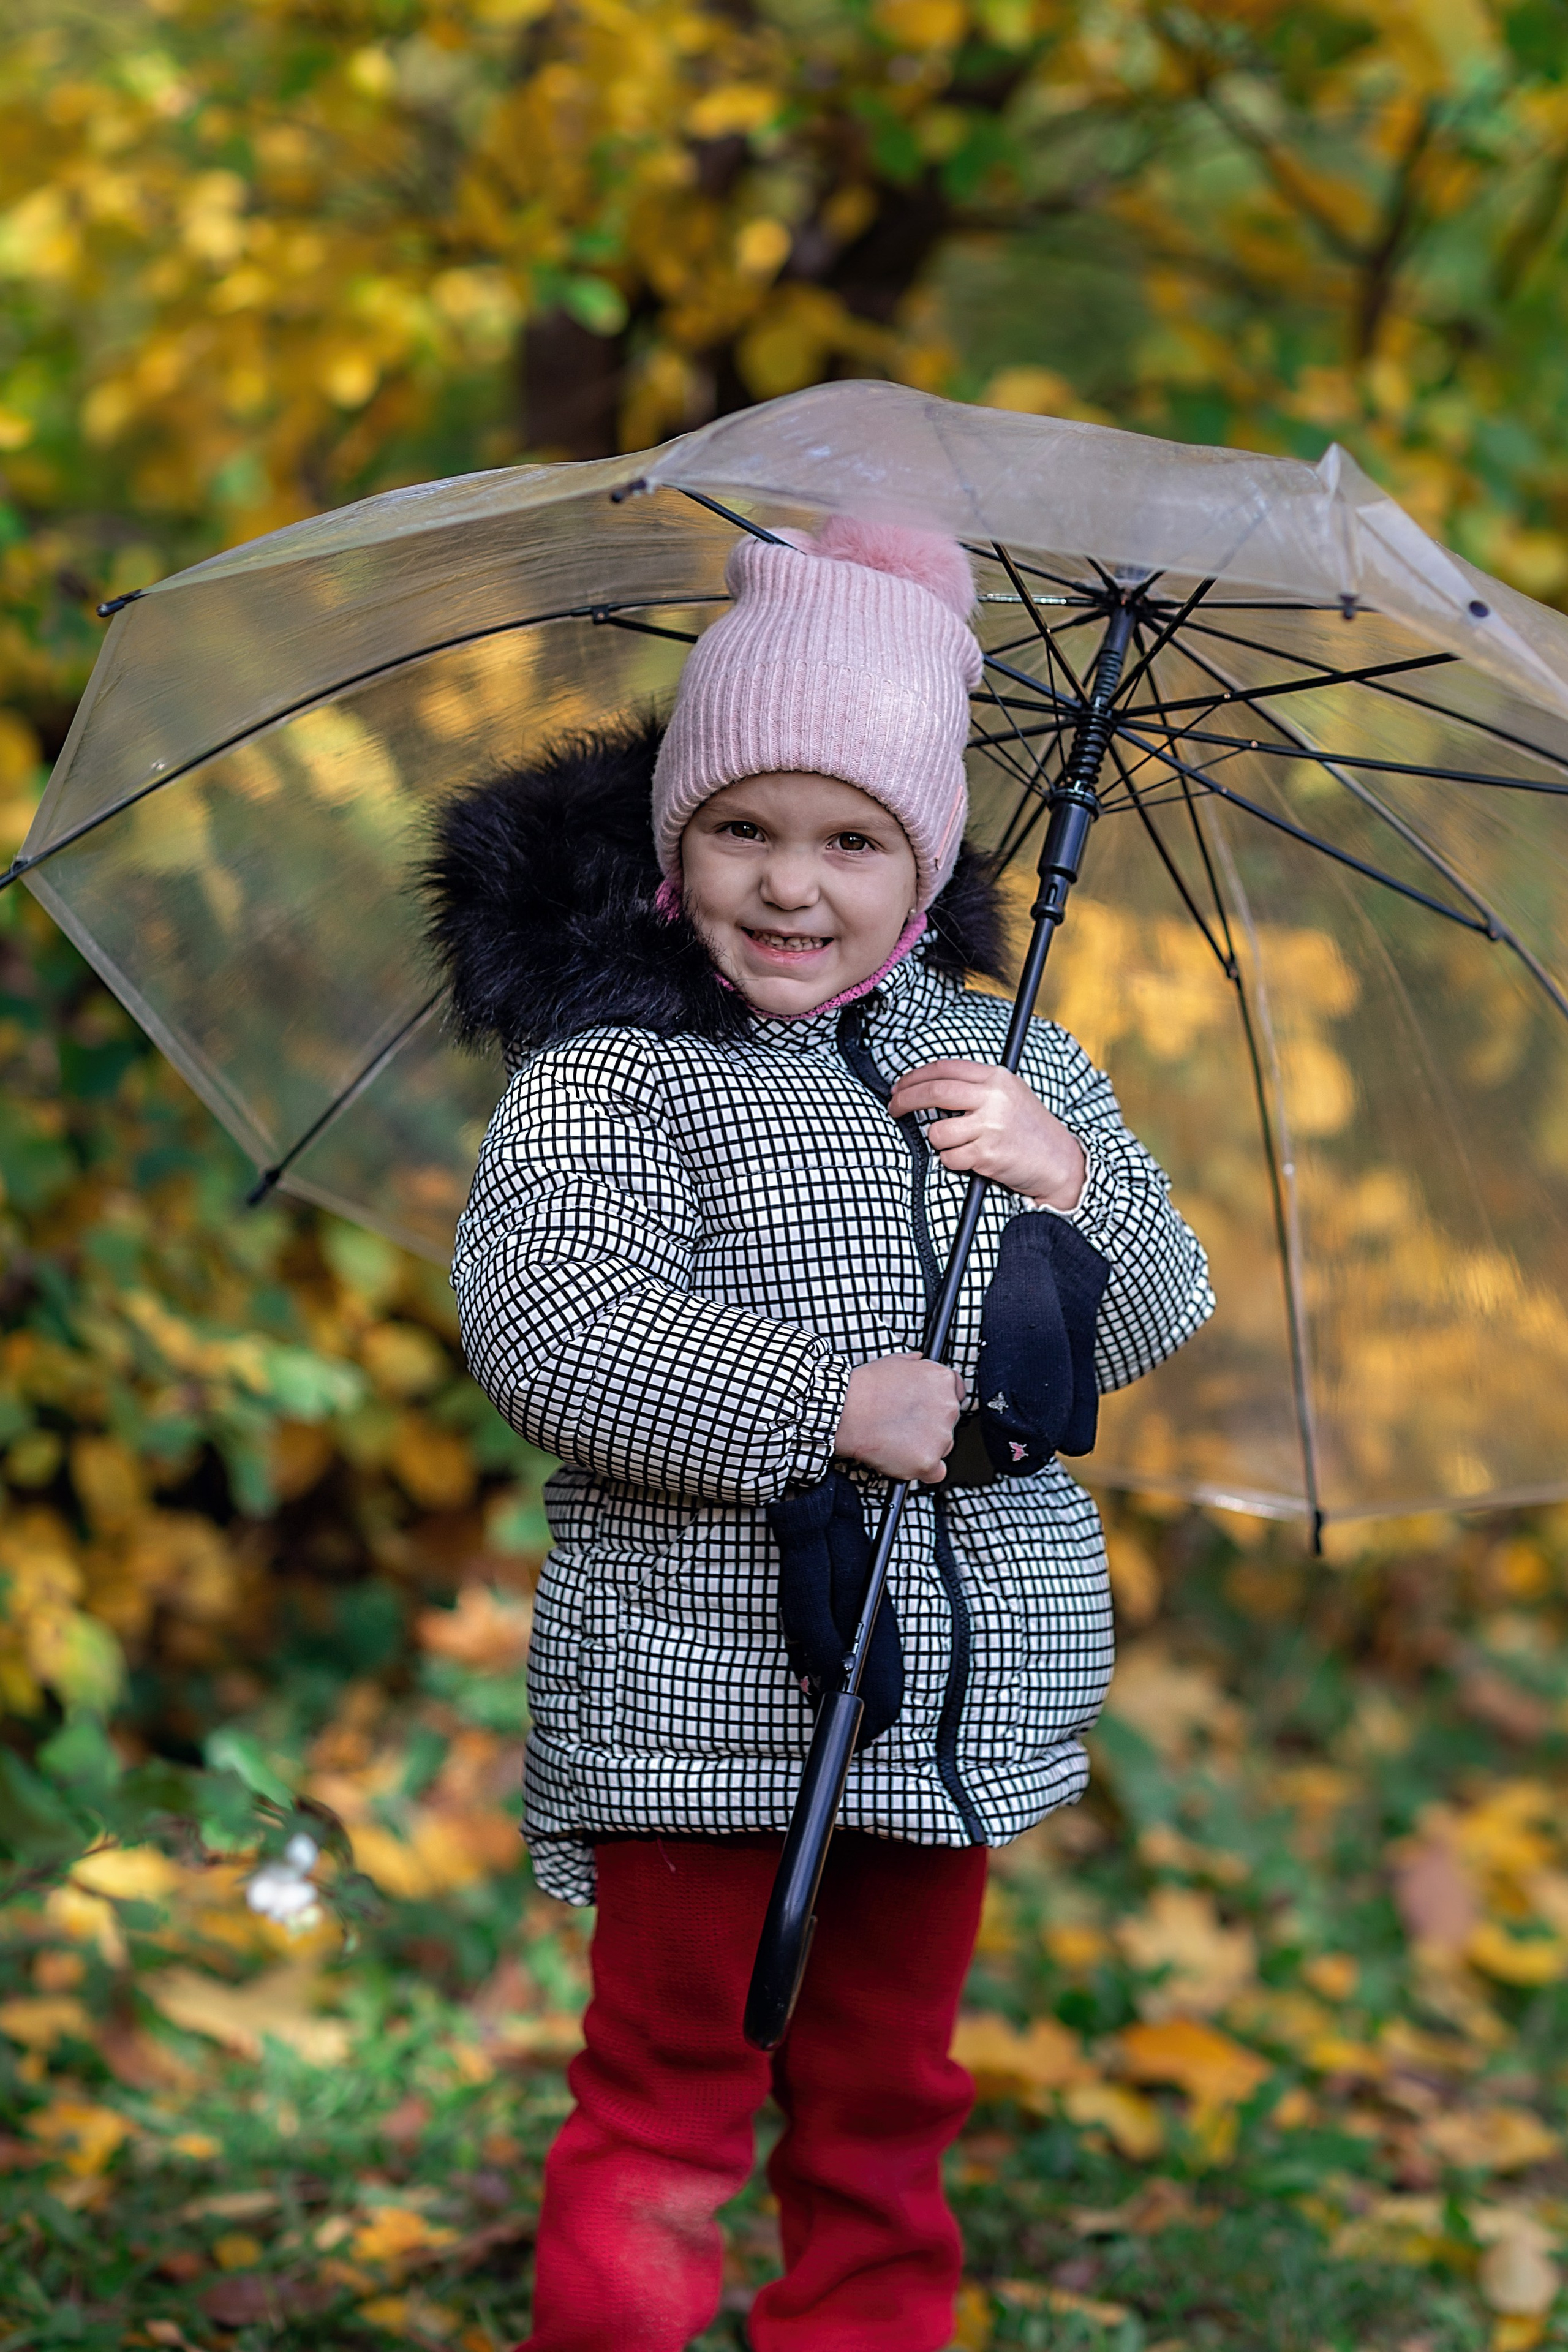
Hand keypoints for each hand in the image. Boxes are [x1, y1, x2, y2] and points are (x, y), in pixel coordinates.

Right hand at [835, 1355, 963, 1483]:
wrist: (845, 1411)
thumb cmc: (865, 1387)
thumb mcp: (894, 1361)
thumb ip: (915, 1363)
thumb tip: (920, 1360)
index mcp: (943, 1380)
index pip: (957, 1393)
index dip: (939, 1403)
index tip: (926, 1409)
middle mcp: (948, 1407)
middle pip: (949, 1423)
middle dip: (930, 1425)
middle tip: (903, 1424)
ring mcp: (941, 1436)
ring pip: (942, 1447)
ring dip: (924, 1445)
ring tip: (895, 1438)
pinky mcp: (928, 1461)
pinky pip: (936, 1472)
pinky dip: (923, 1470)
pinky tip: (904, 1459)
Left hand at [887, 1059, 1086, 1208]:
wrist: (1058, 1160)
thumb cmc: (1027, 1128)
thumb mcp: (1008, 1093)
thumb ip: (975, 1085)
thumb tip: (926, 1084)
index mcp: (996, 1078)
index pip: (944, 1069)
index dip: (914, 1077)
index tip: (899, 1087)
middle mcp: (994, 1098)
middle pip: (934, 1092)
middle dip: (905, 1100)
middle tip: (893, 1108)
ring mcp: (991, 1126)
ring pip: (937, 1131)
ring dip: (936, 1140)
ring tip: (954, 1143)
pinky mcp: (988, 1155)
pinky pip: (949, 1158)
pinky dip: (951, 1160)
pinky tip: (969, 1158)